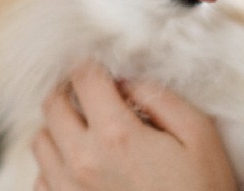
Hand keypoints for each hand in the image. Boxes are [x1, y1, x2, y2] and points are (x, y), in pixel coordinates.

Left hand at [32, 61, 238, 190]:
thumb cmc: (202, 190)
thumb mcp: (199, 135)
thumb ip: (160, 97)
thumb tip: (127, 80)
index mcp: (116, 136)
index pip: (84, 78)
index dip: (93, 65)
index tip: (103, 68)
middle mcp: (82, 162)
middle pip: (52, 105)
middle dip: (70, 91)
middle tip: (92, 94)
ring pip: (41, 140)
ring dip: (59, 127)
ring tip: (88, 132)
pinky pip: (41, 178)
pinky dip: (55, 164)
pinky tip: (83, 166)